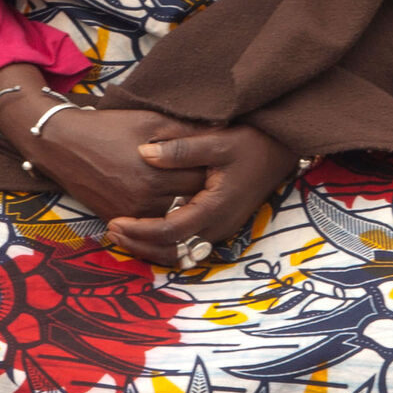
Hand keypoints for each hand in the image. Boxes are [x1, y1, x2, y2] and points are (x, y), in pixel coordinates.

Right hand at [22, 101, 206, 223]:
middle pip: (191, 204)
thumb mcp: (152, 121)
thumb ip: (187, 130)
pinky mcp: (117, 220)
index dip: (215, 172)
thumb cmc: (110, 127)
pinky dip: (165, 222)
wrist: (64, 144)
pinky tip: (176, 209)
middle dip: (205, 193)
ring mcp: (130, 214)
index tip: (224, 163)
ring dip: (187, 210)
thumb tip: (224, 127)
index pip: (202, 181)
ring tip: (200, 197)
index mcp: (156, 174)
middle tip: (218, 182)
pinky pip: (150, 230)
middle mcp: (145, 200)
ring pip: (173, 220)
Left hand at [109, 121, 297, 267]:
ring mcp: (223, 229)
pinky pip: (189, 244)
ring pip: (181, 252)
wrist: (281, 149)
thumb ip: (180, 149)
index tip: (115, 222)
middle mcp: (220, 225)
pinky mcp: (221, 225)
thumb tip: (143, 152)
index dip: (141, 230)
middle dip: (140, 244)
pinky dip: (165, 243)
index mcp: (217, 206)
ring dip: (151, 247)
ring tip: (122, 234)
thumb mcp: (216, 140)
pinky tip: (146, 231)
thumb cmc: (251, 141)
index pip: (171, 231)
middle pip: (173, 250)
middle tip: (111, 232)